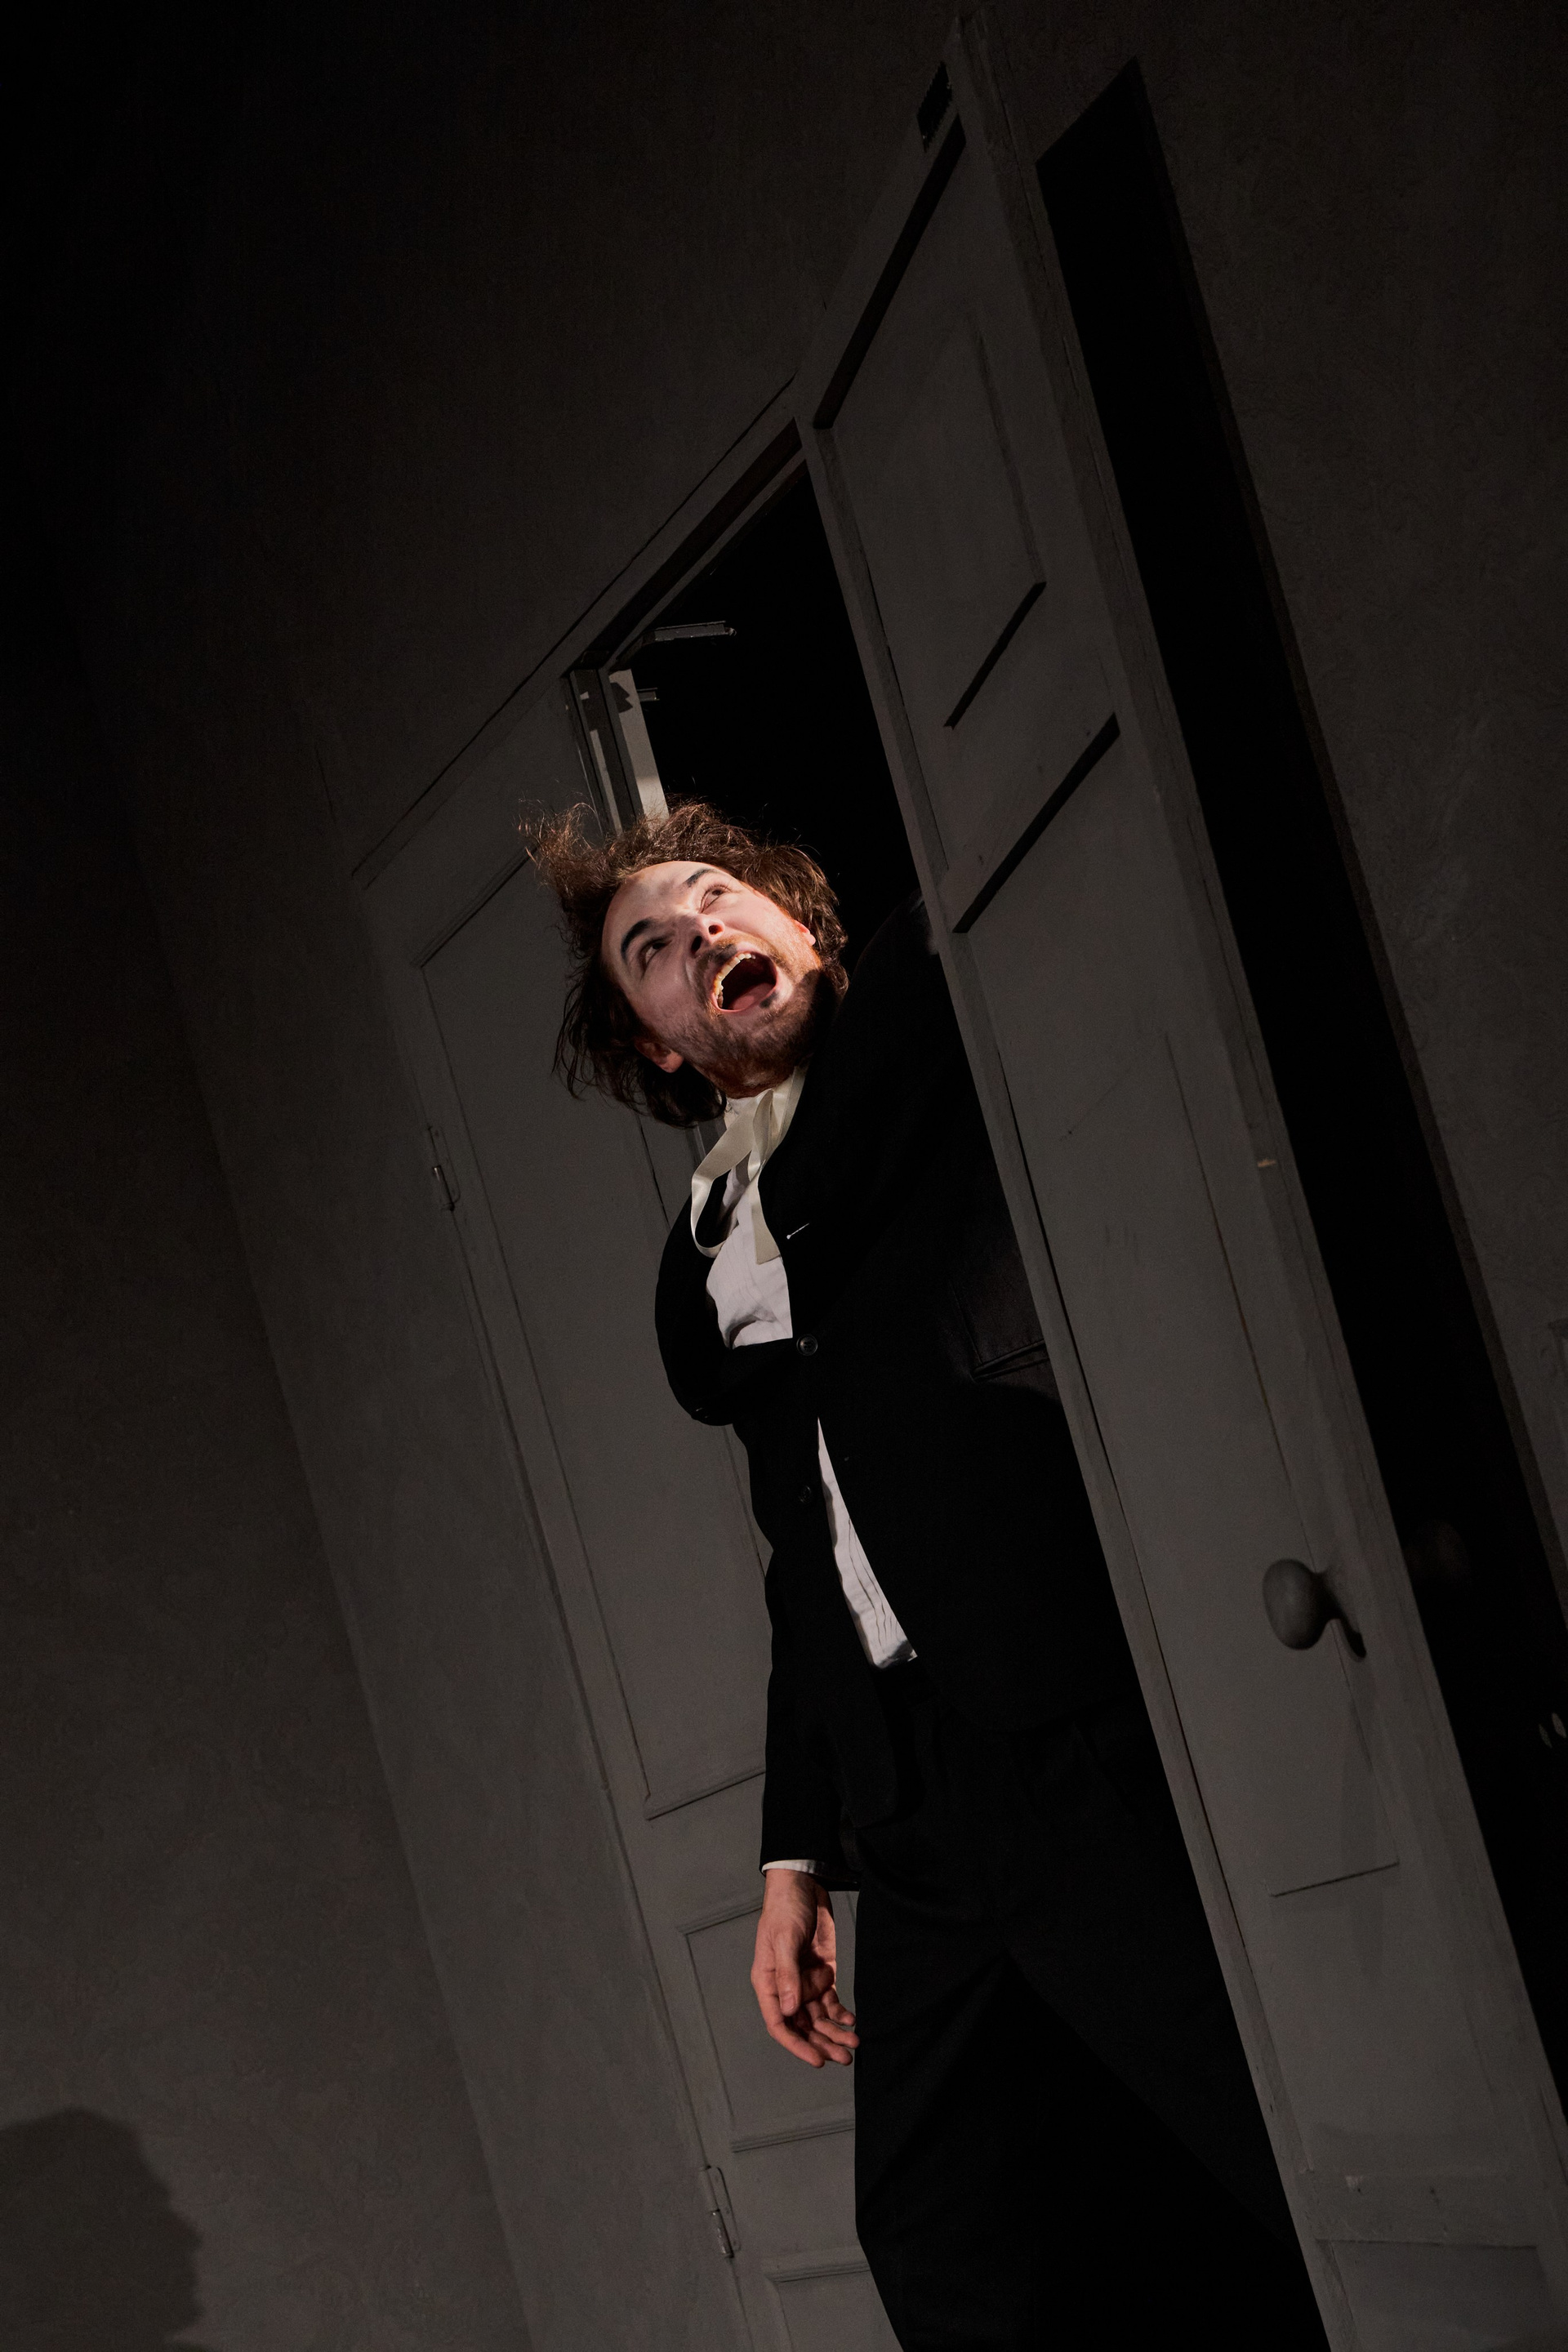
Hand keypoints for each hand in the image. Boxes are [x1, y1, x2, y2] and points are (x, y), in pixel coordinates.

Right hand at [751, 1871, 858, 2068]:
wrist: (803, 1885)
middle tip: (844, 2058)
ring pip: (818, 2019)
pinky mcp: (821, 1974)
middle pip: (802, 2026)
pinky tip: (852, 2022)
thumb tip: (788, 2011)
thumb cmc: (785, 1909)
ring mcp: (804, 1982)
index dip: (796, 2045)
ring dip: (834, 2034)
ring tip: (853, 2046)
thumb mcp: (785, 1939)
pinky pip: (830, 2003)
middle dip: (822, 2044)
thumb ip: (787, 1974)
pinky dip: (841, 2015)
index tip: (816, 2059)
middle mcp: (785, 1988)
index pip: (779, 2024)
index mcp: (768, 1982)